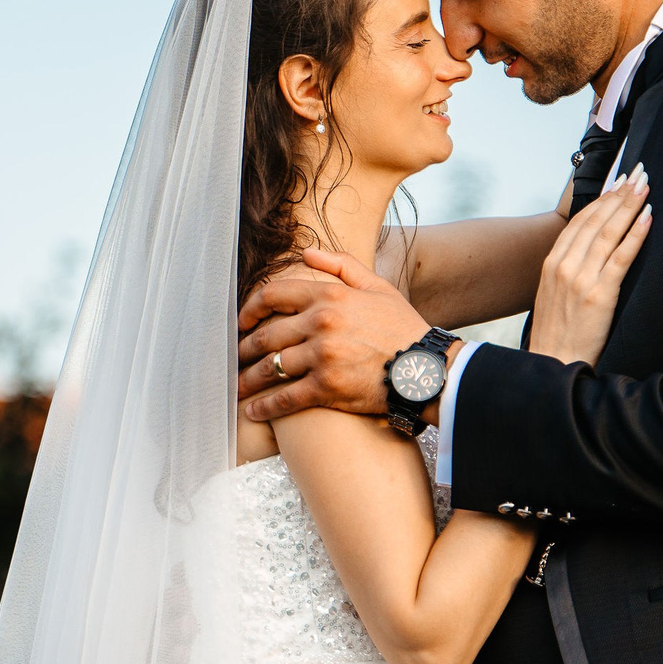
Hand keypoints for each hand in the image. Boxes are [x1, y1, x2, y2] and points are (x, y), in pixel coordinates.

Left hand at [238, 250, 429, 421]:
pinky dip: (265, 406)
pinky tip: (252, 411)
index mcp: (330, 296)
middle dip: (244, 349)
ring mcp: (322, 357)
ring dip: (248, 379)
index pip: (273, 296)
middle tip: (233, 358)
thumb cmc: (403, 328)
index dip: (249, 309)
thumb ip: (341, 265)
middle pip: (266, 335)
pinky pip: (286, 398)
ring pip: (271, 368)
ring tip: (236, 387)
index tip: (240, 322)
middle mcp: (321, 323)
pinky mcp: (328, 388)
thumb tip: (306, 252)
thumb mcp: (377, 287)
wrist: (429, 370)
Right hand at [524, 169, 652, 365]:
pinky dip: (636, 234)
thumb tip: (590, 250)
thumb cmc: (559, 332)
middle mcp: (563, 265)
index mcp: (552, 262)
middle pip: (596, 219)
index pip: (580, 220)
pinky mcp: (599, 294)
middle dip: (619, 193)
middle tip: (639, 172)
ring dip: (630, 205)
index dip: (602, 198)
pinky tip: (648, 217)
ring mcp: (580, 278)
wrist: (554, 364)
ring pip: (609, 232)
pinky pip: (621, 257)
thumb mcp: (554, 294)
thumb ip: (569, 269)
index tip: (619, 180)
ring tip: (646, 186)